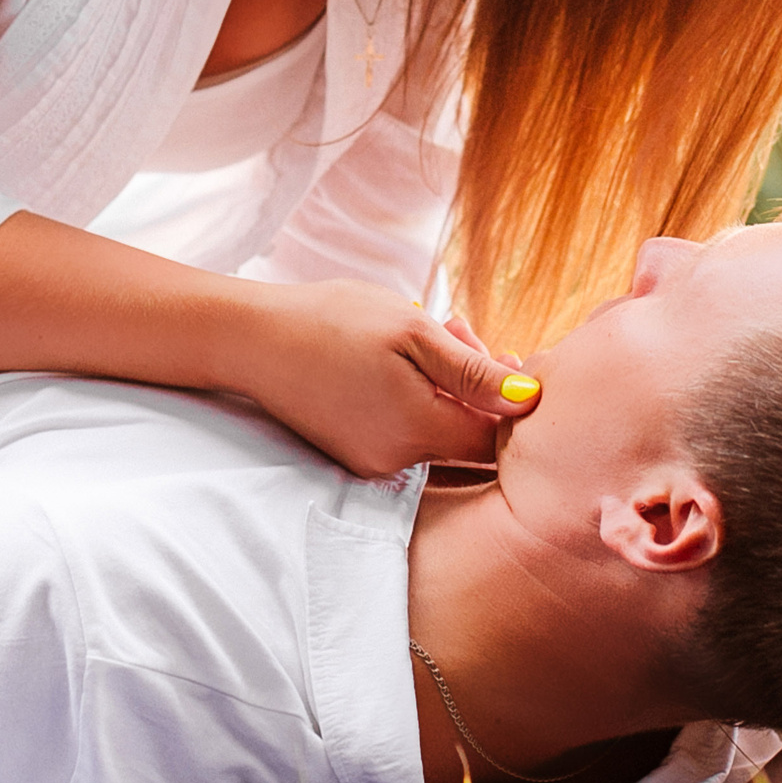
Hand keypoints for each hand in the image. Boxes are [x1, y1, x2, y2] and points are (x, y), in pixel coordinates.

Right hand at [239, 280, 538, 477]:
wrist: (251, 339)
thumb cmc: (333, 322)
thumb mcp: (412, 332)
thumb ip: (473, 372)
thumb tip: (530, 399)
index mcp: (421, 431)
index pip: (497, 440)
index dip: (511, 401)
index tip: (505, 353)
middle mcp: (399, 460)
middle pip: (467, 434)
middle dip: (477, 383)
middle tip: (459, 328)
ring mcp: (372, 460)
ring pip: (436, 428)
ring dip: (446, 384)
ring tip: (431, 329)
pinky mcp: (352, 451)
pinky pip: (404, 428)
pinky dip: (414, 395)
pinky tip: (400, 356)